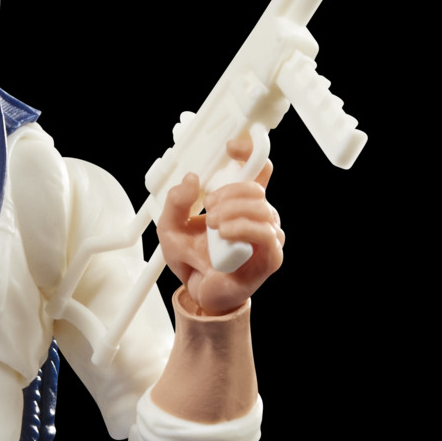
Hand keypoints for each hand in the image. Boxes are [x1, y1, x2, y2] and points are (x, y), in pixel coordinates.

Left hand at [154, 135, 284, 315]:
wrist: (201, 293)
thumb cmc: (193, 260)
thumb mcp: (171, 229)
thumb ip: (174, 203)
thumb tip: (190, 180)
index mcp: (240, 202)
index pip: (257, 167)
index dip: (249, 150)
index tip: (230, 147)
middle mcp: (258, 215)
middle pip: (255, 186)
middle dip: (228, 192)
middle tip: (208, 208)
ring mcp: (266, 235)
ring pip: (260, 207)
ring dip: (232, 211)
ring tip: (213, 225)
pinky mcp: (270, 256)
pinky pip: (265, 233)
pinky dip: (243, 229)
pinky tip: (225, 234)